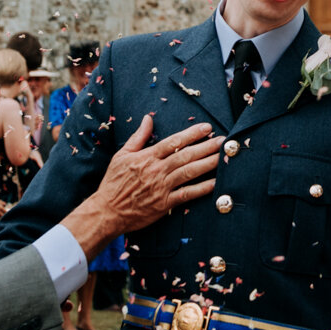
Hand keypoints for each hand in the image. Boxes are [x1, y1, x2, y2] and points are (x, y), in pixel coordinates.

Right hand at [60, 115, 223, 249]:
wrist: (107, 211)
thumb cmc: (113, 182)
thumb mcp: (122, 155)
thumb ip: (138, 136)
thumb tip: (148, 118)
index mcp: (147, 157)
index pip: (174, 141)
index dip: (192, 134)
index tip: (207, 127)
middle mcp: (156, 170)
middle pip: (186, 155)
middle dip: (206, 146)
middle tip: (223, 140)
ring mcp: (161, 187)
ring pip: (189, 172)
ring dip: (208, 163)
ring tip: (223, 156)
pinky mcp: (164, 204)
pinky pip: (187, 195)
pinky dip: (202, 189)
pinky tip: (215, 183)